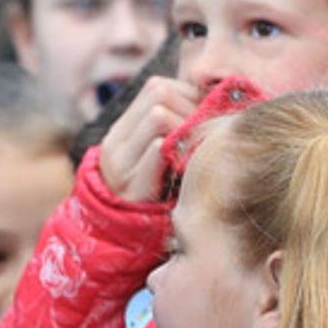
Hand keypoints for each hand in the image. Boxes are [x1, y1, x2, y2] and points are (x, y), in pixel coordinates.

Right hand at [96, 76, 200, 202]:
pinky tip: (193, 164)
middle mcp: (116, 142)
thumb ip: (169, 134)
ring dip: (187, 127)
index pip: (156, 87)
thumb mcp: (150, 161)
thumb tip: (211, 105)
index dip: (187, 94)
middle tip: (207, 130)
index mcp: (121, 132)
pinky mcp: (133, 185)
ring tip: (199, 147)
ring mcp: (121, 163)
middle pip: (159, 94)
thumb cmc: (151, 199)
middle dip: (190, 107)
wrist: (117, 241)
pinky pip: (160, 149)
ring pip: (159, 116)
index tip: (205, 116)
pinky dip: (181, 150)